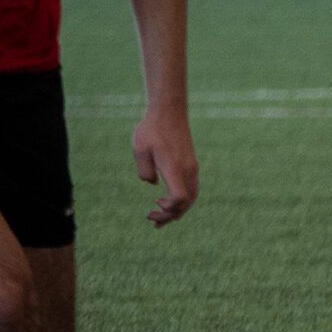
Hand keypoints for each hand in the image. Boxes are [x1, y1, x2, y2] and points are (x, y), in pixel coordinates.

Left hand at [131, 107, 197, 226]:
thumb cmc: (152, 129)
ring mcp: (191, 168)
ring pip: (191, 197)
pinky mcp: (190, 164)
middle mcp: (187, 170)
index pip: (180, 197)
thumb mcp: (140, 149)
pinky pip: (191, 188)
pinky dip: (182, 200)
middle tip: (151, 219)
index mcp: (174, 168)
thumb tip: (152, 184)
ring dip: (177, 210)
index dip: (170, 208)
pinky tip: (168, 201)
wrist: (169, 112)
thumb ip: (145, 171)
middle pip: (187, 202)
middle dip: (171, 215)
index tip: (155, 204)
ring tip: (161, 217)